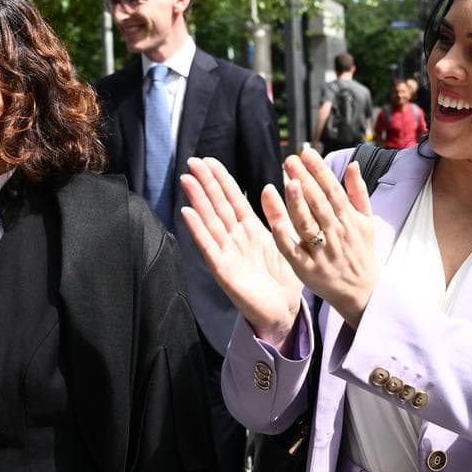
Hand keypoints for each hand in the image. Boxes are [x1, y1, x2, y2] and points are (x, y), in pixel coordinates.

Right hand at [180, 157, 302, 348]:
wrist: (284, 311)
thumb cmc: (284, 280)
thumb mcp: (283, 241)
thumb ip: (277, 217)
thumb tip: (273, 186)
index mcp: (251, 230)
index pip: (233, 198)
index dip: (221, 179)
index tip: (209, 160)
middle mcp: (236, 238)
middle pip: (218, 205)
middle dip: (205, 183)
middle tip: (192, 161)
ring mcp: (228, 253)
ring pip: (210, 221)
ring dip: (198, 200)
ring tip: (186, 179)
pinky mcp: (223, 270)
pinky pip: (209, 247)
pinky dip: (198, 230)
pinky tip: (187, 213)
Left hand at [265, 147, 378, 328]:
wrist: (362, 291)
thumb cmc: (361, 252)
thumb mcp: (366, 221)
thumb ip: (358, 192)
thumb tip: (352, 164)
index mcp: (348, 219)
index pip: (332, 189)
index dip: (319, 170)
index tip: (306, 152)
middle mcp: (335, 233)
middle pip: (318, 202)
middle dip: (305, 179)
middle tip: (290, 160)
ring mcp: (321, 252)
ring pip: (307, 224)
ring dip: (297, 203)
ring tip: (288, 181)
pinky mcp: (308, 270)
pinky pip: (294, 252)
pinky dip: (286, 238)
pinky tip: (276, 223)